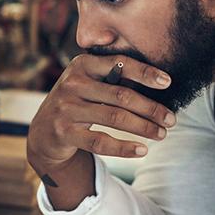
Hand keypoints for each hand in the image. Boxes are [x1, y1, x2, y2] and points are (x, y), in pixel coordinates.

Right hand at [27, 54, 176, 175]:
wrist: (43, 131)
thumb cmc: (76, 102)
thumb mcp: (87, 82)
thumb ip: (112, 78)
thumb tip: (159, 84)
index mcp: (82, 65)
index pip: (119, 64)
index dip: (145, 73)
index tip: (168, 82)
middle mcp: (72, 83)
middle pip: (121, 95)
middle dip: (150, 108)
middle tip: (171, 119)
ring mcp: (66, 108)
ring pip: (114, 118)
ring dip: (143, 127)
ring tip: (162, 134)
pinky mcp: (64, 132)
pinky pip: (100, 141)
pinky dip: (124, 147)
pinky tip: (142, 150)